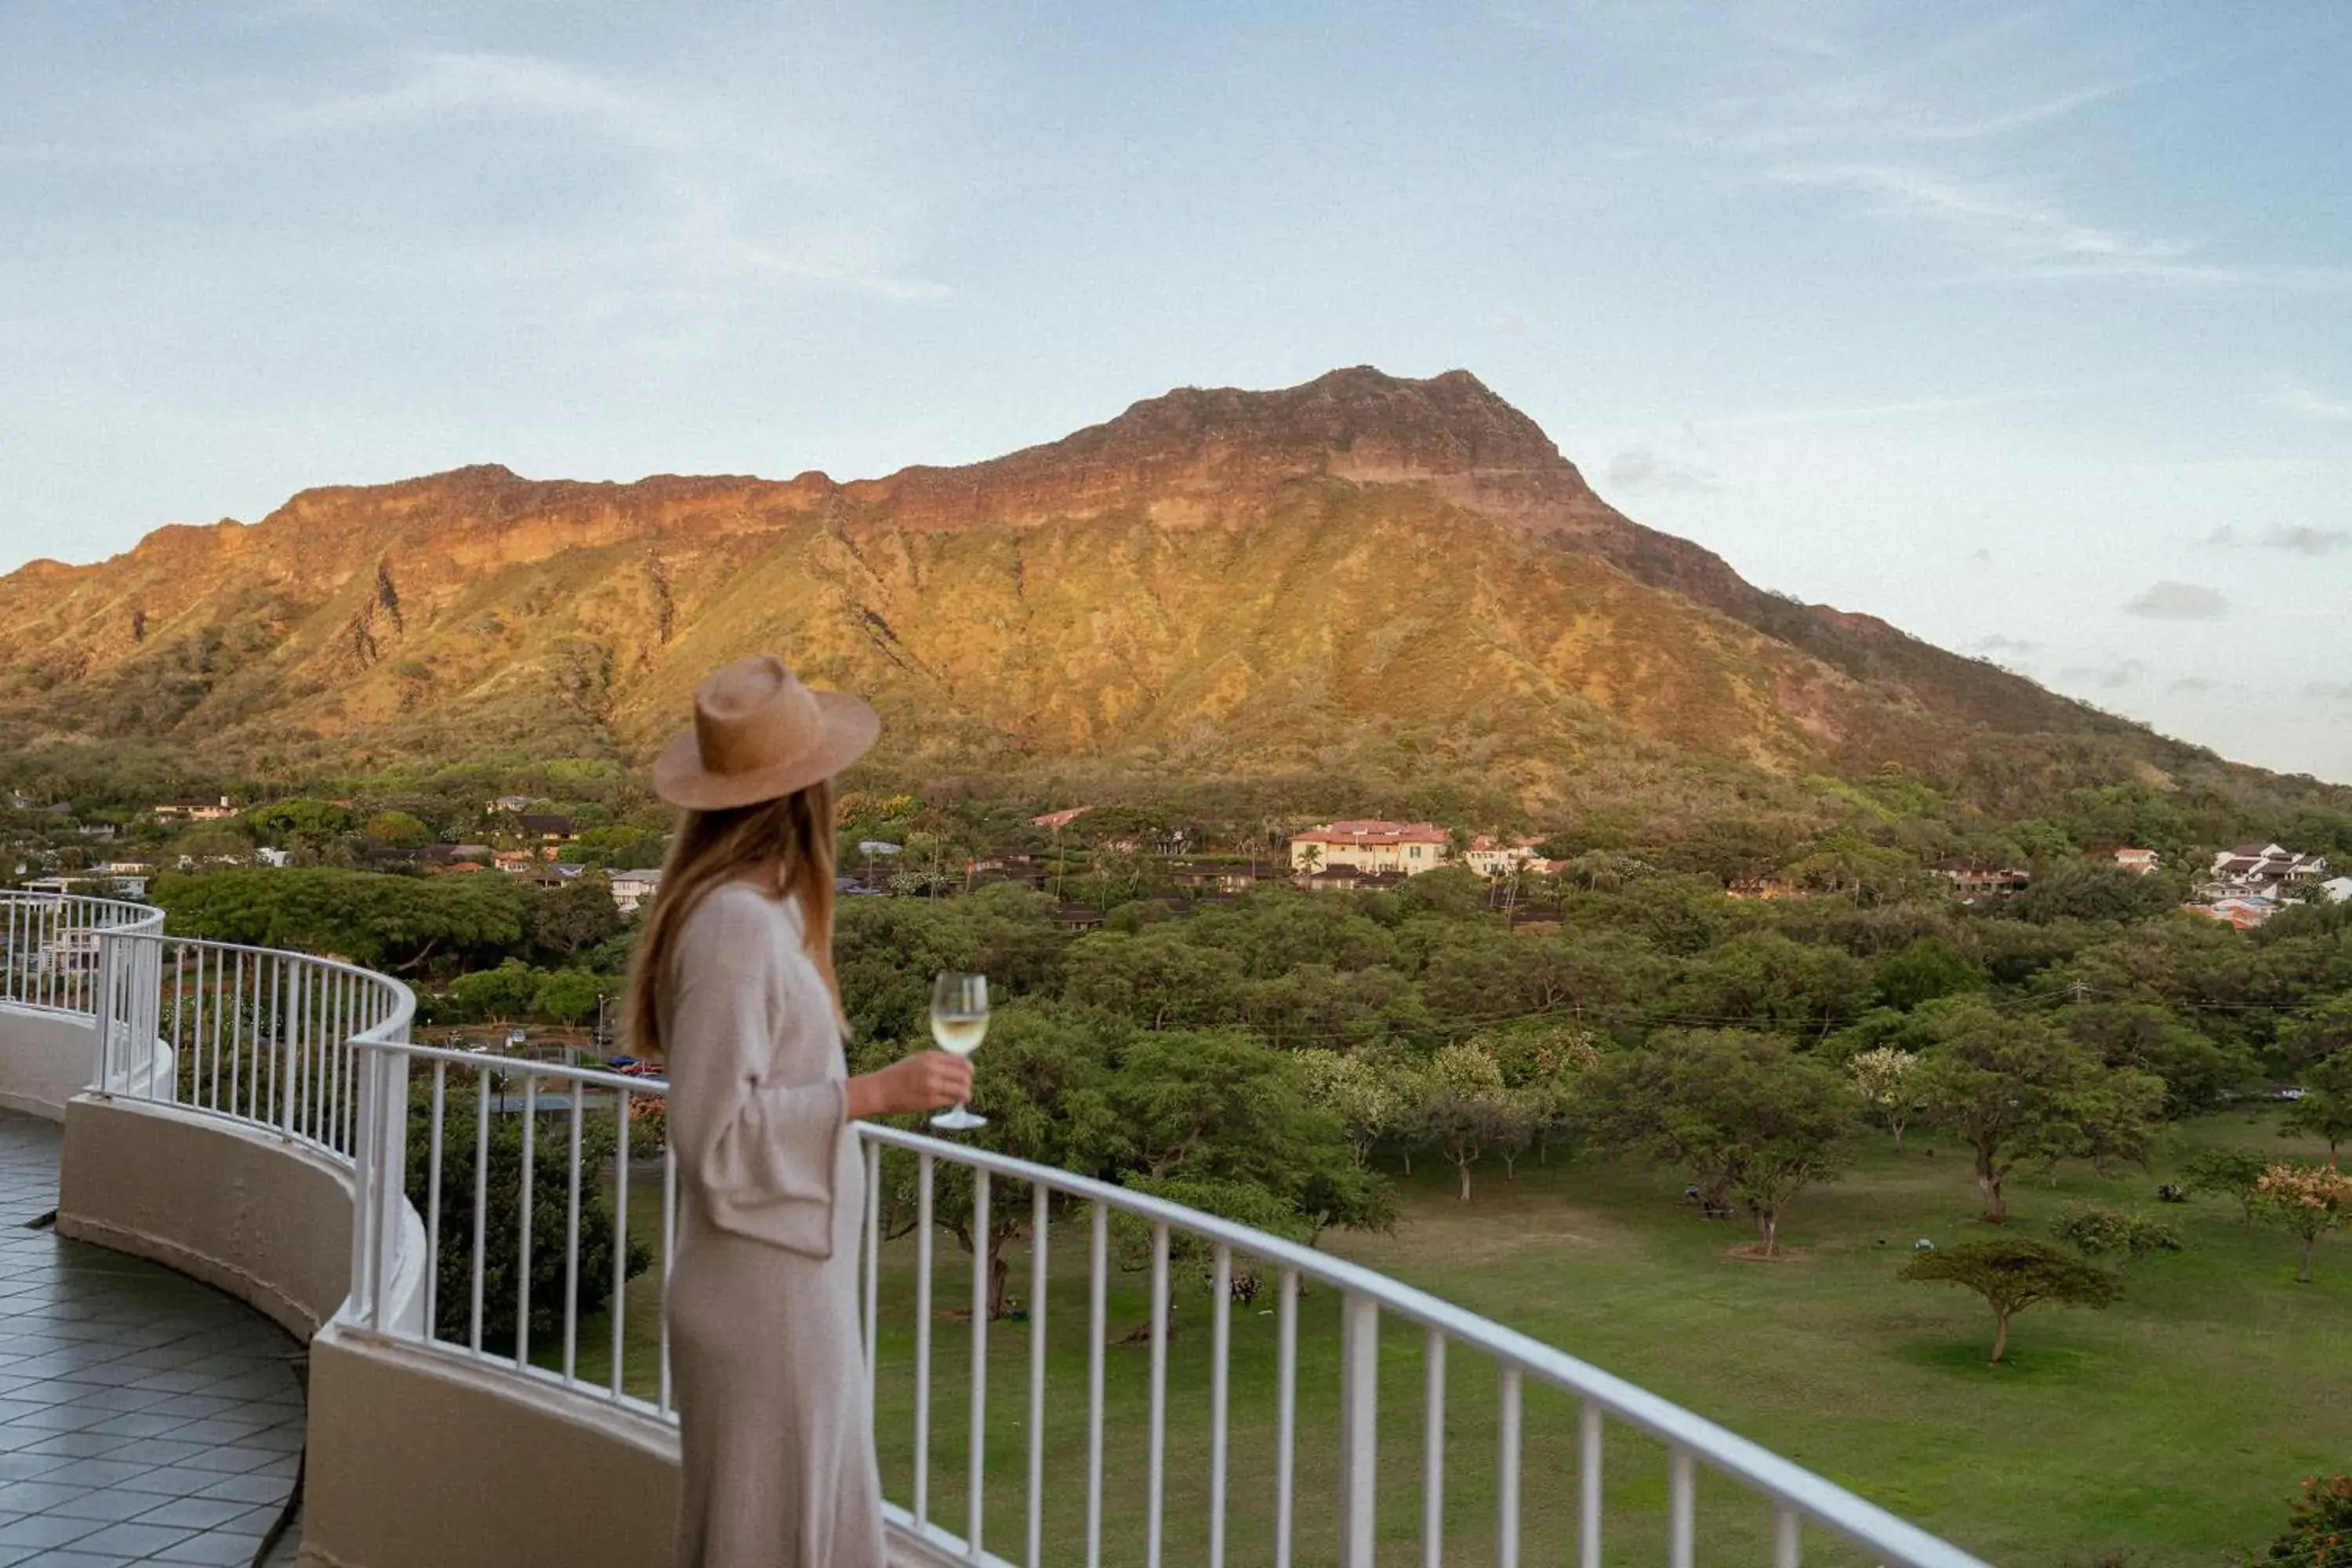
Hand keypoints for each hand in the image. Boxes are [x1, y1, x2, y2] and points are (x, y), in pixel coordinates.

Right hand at [847, 1051, 973, 1118]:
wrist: (880, 1090)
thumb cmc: (896, 1075)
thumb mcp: (917, 1060)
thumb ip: (936, 1062)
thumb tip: (956, 1066)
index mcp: (931, 1056)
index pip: (961, 1060)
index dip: (968, 1068)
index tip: (968, 1074)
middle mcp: (933, 1069)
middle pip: (965, 1075)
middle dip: (968, 1082)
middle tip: (966, 1087)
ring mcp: (932, 1085)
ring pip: (962, 1089)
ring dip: (966, 1094)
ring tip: (963, 1097)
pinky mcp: (930, 1100)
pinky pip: (951, 1100)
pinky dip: (955, 1101)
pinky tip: (953, 1102)